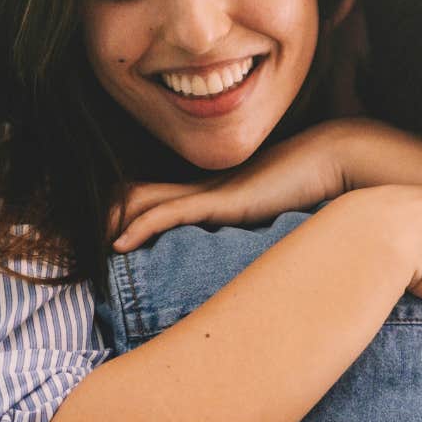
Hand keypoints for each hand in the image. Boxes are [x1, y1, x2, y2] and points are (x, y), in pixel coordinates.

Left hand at [112, 119, 389, 251]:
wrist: (339, 159)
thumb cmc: (320, 188)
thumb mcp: (284, 213)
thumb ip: (269, 224)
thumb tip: (270, 262)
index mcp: (218, 190)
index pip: (160, 197)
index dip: (131, 212)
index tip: (108, 234)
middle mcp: (208, 187)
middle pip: (141, 194)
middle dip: (109, 214)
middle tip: (82, 239)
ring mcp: (212, 192)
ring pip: (145, 201)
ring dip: (114, 222)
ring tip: (88, 244)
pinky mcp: (221, 201)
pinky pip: (168, 213)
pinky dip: (140, 227)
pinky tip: (119, 245)